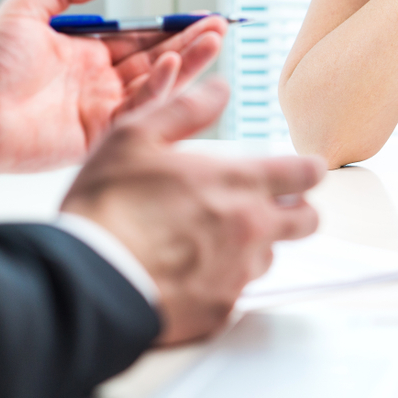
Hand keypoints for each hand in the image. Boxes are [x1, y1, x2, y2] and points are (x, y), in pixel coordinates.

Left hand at [0, 0, 227, 181]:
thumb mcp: (25, 9)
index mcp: (87, 54)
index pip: (141, 38)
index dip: (171, 26)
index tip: (200, 15)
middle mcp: (102, 80)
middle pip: (159, 59)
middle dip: (191, 42)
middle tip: (220, 27)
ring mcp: (106, 106)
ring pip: (158, 83)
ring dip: (188, 62)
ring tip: (213, 41)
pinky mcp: (104, 132)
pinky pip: (140, 108)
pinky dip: (160, 88)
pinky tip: (174, 65)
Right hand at [61, 78, 325, 344]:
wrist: (88, 280)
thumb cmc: (108, 204)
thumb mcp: (135, 137)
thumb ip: (185, 110)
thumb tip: (219, 87)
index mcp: (239, 183)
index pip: (306, 175)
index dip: (308, 170)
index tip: (303, 171)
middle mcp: (252, 229)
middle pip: (308, 221)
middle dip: (299, 211)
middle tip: (273, 206)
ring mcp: (239, 273)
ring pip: (268, 257)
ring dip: (253, 247)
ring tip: (211, 241)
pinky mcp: (220, 309)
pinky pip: (235, 292)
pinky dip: (220, 281)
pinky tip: (187, 274)